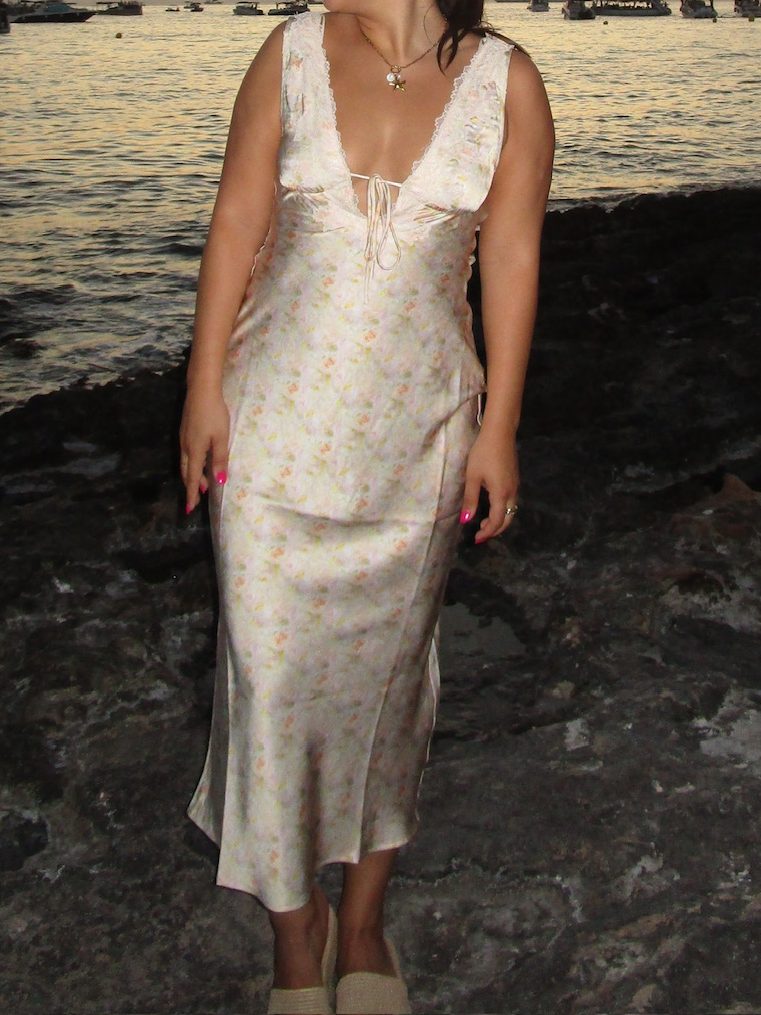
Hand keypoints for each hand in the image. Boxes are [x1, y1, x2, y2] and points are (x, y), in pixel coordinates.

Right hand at [179, 384, 229, 513]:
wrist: (201, 390)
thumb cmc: (214, 414)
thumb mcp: (221, 438)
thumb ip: (219, 460)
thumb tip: (219, 482)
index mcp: (194, 451)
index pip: (192, 478)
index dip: (191, 494)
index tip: (190, 508)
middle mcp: (185, 447)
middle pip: (187, 472)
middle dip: (191, 486)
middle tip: (195, 500)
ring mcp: (183, 438)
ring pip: (186, 463)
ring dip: (192, 475)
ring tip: (200, 485)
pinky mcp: (185, 430)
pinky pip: (187, 454)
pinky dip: (192, 464)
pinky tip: (198, 462)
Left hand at [460, 427, 519, 543]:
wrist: (500, 432)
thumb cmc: (483, 453)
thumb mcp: (472, 477)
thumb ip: (470, 500)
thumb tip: (465, 521)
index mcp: (501, 494)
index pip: (496, 521)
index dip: (487, 532)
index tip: (475, 538)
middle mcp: (512, 492)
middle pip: (508, 519)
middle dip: (495, 530)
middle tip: (480, 534)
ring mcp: (515, 485)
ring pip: (511, 511)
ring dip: (499, 520)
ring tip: (483, 522)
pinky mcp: (514, 479)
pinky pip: (511, 502)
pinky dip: (502, 510)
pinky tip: (491, 507)